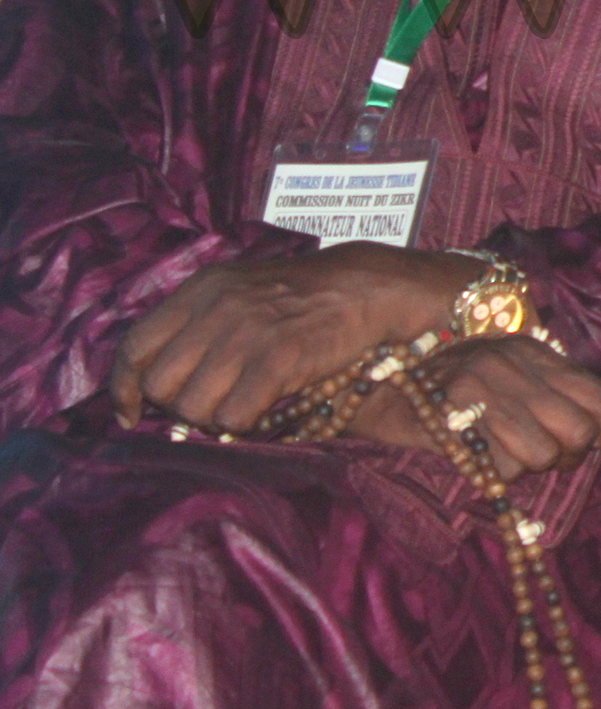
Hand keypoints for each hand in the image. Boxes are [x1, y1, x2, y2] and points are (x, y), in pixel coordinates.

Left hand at [110, 243, 478, 432]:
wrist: (365, 286)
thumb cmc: (299, 294)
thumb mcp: (236, 289)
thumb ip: (196, 322)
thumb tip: (157, 379)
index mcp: (199, 290)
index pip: (134, 346)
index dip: (126, 387)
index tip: (131, 412)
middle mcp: (216, 309)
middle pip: (161, 384)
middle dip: (177, 405)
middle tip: (208, 403)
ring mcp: (247, 334)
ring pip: (193, 407)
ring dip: (213, 417)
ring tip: (240, 404)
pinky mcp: (280, 359)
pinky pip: (234, 416)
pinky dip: (243, 423)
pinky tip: (263, 408)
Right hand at [349, 335, 600, 489]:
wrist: (374, 387)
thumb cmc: (454, 393)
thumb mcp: (522, 385)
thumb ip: (580, 404)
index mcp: (537, 352)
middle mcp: (515, 363)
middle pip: (577, 432)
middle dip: (568, 459)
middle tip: (540, 457)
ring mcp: (483, 387)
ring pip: (542, 455)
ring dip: (526, 468)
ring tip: (498, 450)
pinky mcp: (453, 416)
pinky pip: (501, 467)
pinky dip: (493, 474)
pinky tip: (473, 455)